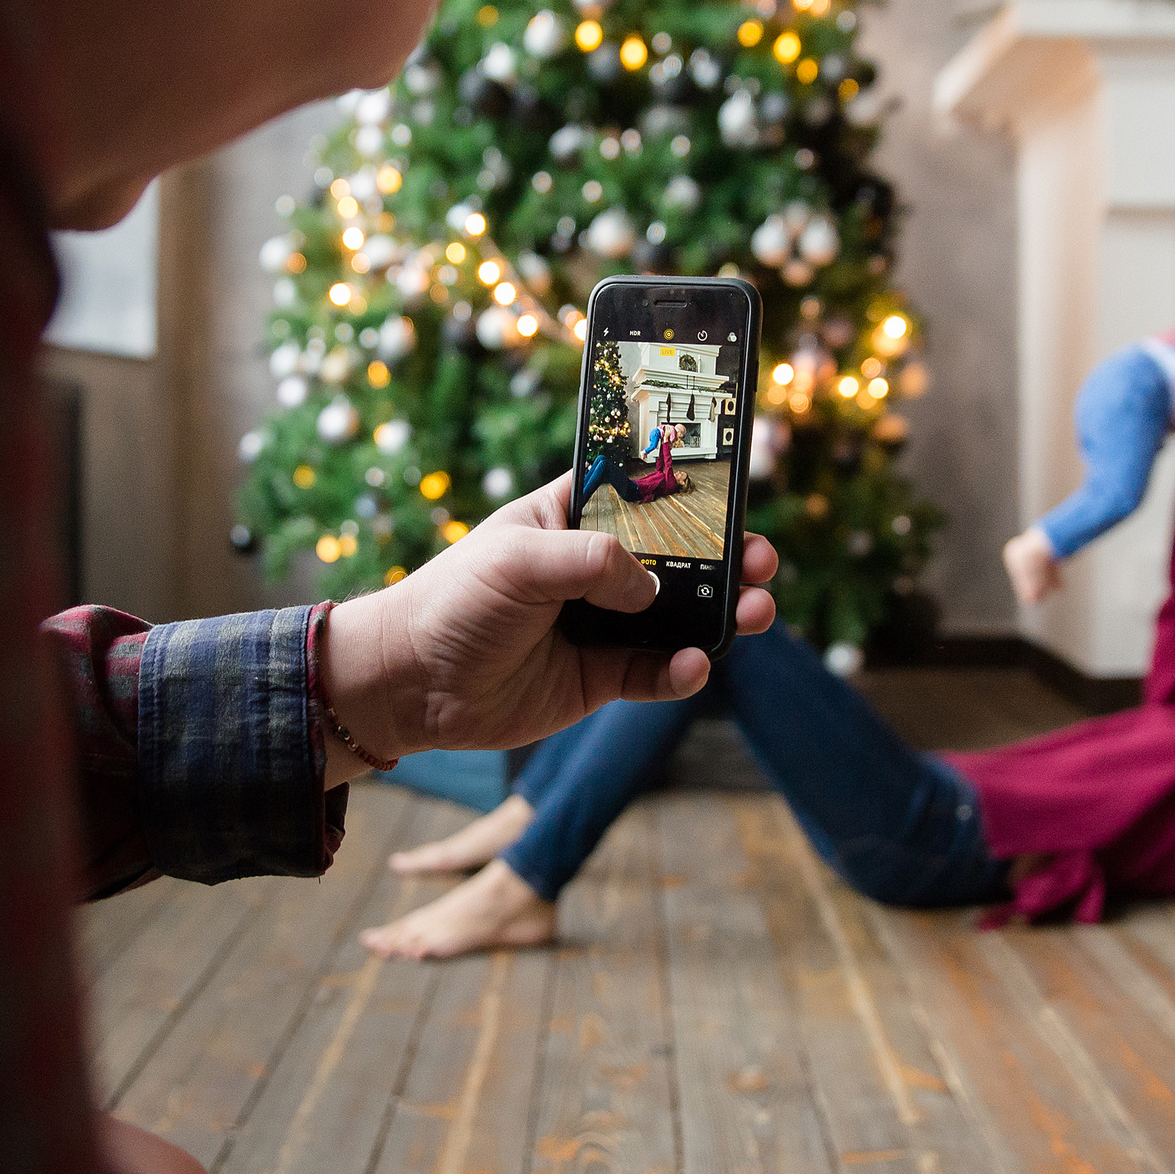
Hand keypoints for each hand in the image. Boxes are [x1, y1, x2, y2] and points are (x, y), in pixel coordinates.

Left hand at [321, 475, 777, 767]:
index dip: (692, 493)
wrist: (412, 680)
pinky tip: (696, 665)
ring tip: (755, 611)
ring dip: (724, 614)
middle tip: (761, 561)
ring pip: (681, 617)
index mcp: (575, 516)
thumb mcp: (520, 558)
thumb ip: (593, 563)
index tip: (736, 494)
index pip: (645, 493)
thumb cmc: (455, 598)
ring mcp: (602, 623)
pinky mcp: (600, 677)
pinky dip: (683, 672)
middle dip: (727, 558)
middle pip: (680, 557)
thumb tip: (653, 592)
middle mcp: (596, 568)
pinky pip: (656, 673)